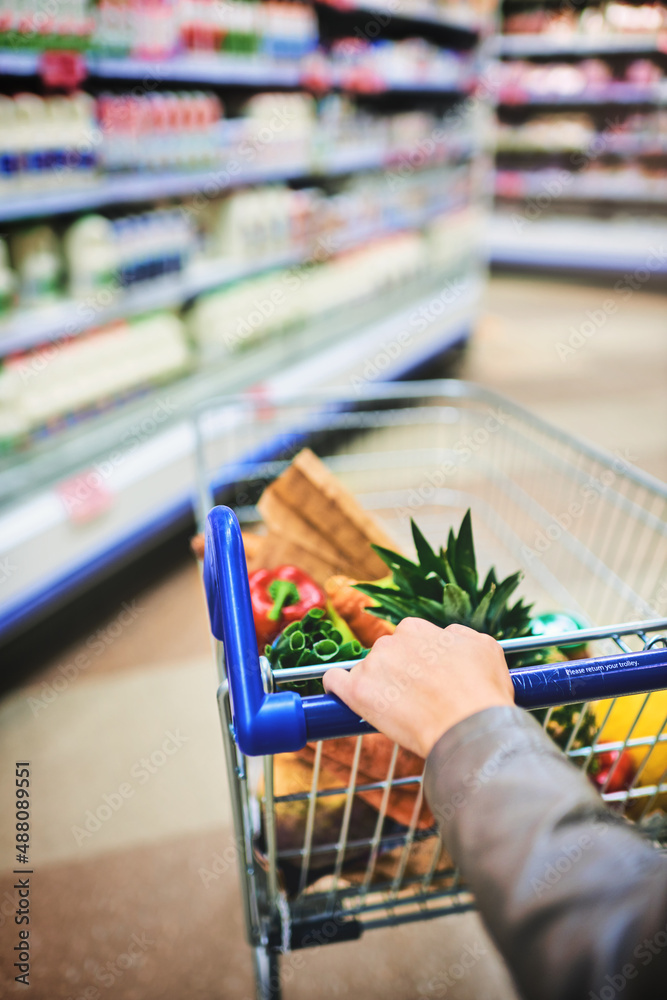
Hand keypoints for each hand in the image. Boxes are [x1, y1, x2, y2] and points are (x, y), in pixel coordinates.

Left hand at [323, 619, 514, 758]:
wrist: (470, 728)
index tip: (425, 678)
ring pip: (366, 672)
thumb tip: (449, 638)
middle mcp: (391, 641)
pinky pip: (334, 681)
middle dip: (397, 674)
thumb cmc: (482, 692)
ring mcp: (372, 665)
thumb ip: (459, 636)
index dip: (417, 661)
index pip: (407, 640)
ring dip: (376, 686)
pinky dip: (337, 688)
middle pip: (386, 656)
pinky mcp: (356, 691)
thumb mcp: (484, 648)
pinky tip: (344, 697)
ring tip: (398, 712)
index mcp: (417, 629)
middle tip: (415, 699)